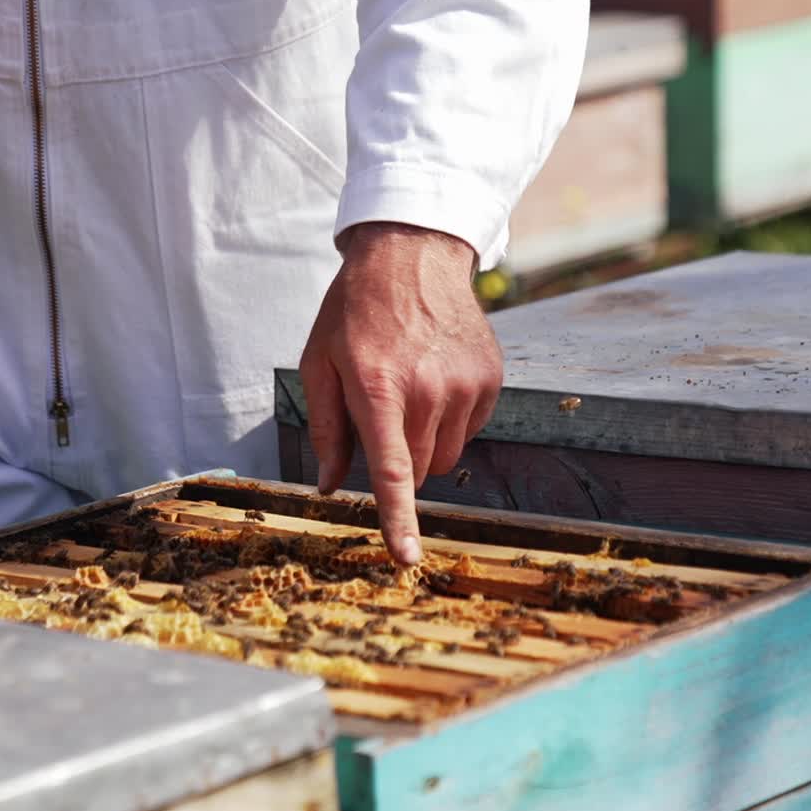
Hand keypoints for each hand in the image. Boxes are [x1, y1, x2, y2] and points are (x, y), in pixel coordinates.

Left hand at [299, 222, 502, 564]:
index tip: (407, 558)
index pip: (394, 471)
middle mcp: (428, 390)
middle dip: (399, 459)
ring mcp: (466, 384)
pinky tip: (435, 376)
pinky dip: (450, 418)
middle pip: (419, 471)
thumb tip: (331, 485)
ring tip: (410, 388)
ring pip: (446, 455)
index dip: (399, 519)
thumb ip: (327, 427)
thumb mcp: (321, 360)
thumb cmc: (356, 309)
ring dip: (425, 441)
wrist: (413, 252)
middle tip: (382, 410)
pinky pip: (469, 428)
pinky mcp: (490, 378)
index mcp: (379, 388)